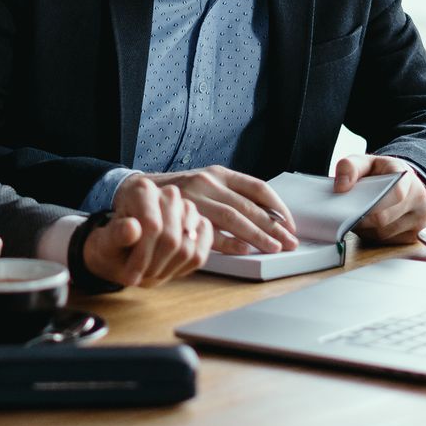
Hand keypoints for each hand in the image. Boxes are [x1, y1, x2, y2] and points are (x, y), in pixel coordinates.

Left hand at [81, 174, 212, 286]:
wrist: (124, 244)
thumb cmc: (114, 242)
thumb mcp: (105, 242)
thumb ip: (116, 235)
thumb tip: (132, 228)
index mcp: (142, 189)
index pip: (151, 225)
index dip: (142, 256)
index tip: (130, 276)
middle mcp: (167, 193)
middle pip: (172, 236)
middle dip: (155, 265)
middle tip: (141, 277)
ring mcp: (186, 206)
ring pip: (189, 242)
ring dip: (170, 266)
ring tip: (152, 272)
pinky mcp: (199, 220)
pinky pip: (205, 241)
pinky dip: (190, 259)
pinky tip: (171, 266)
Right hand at [140, 166, 295, 254]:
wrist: (135, 192)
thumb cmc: (177, 193)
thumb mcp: (205, 184)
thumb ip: (230, 195)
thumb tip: (267, 216)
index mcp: (219, 173)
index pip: (258, 188)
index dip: (278, 207)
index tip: (290, 224)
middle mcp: (208, 182)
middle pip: (250, 206)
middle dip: (274, 226)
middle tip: (290, 242)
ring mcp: (195, 198)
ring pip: (235, 218)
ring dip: (258, 236)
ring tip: (274, 248)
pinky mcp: (182, 216)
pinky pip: (211, 232)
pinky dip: (230, 243)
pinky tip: (245, 252)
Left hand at [340, 155, 425, 244]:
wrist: (399, 183)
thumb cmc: (380, 174)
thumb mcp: (363, 162)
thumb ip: (349, 167)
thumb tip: (341, 187)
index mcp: (406, 176)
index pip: (395, 193)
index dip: (373, 204)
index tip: (355, 205)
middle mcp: (419, 197)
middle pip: (384, 218)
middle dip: (362, 219)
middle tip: (350, 213)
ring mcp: (421, 218)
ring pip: (384, 234)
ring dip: (367, 230)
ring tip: (362, 217)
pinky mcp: (416, 234)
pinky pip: (389, 243)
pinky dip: (376, 237)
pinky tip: (373, 226)